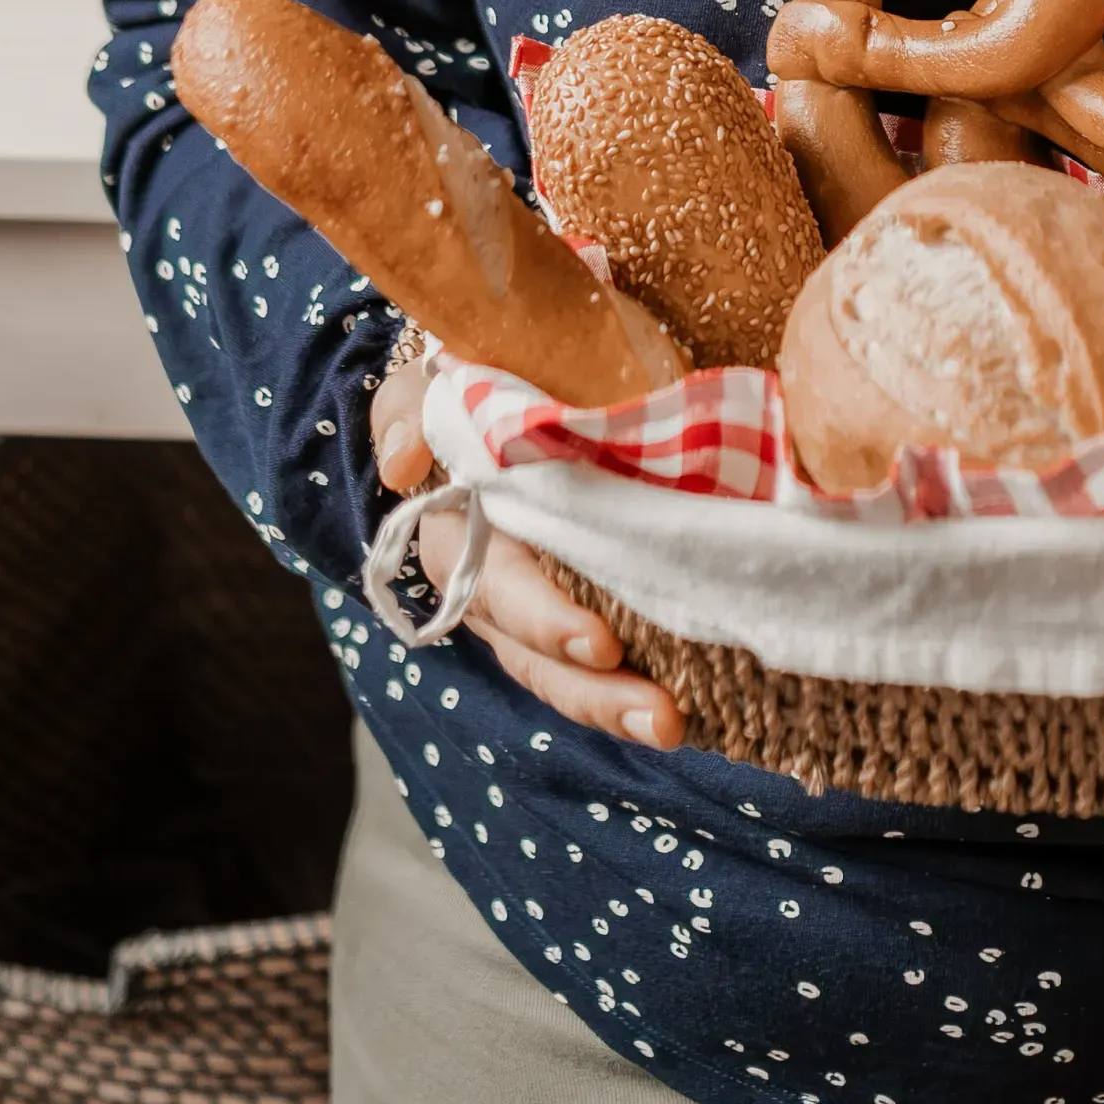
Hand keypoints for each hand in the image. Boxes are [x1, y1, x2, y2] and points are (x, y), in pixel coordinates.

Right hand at [368, 342, 686, 750]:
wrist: (507, 375)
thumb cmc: (472, 379)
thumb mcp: (434, 380)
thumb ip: (409, 412)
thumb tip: (402, 466)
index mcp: (461, 533)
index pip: (499, 590)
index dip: (545, 620)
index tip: (601, 644)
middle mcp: (496, 584)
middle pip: (539, 655)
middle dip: (594, 692)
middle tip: (661, 716)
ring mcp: (537, 604)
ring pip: (569, 673)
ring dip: (618, 707)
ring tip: (675, 728)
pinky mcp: (582, 601)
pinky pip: (604, 658)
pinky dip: (639, 685)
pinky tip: (701, 709)